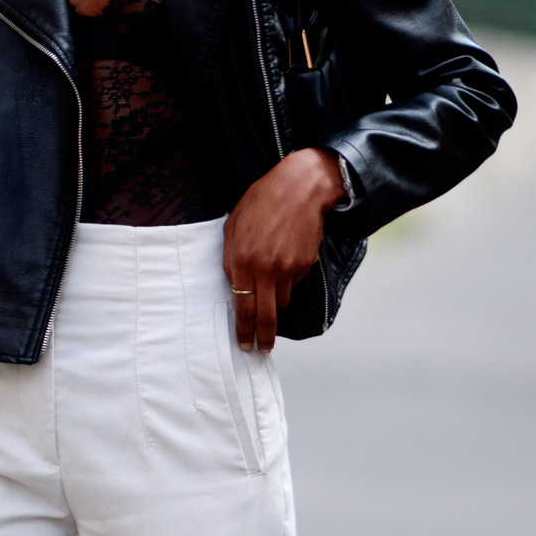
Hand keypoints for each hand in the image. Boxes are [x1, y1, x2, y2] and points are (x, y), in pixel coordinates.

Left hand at [222, 148, 346, 350]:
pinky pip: (294, 283)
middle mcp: (266, 269)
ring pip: (282, 301)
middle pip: (266, 316)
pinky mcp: (305, 264)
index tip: (245, 344)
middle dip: (264, 337)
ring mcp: (288, 269)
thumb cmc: (261, 201)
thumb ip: (230, 259)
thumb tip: (234, 286)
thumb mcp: (233, 226)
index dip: (243, 331)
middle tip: (262, 349)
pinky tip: (285, 260)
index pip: (243, 308)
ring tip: (272, 285)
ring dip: (276, 301)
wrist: (299, 187)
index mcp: (243, 260)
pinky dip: (288, 280)